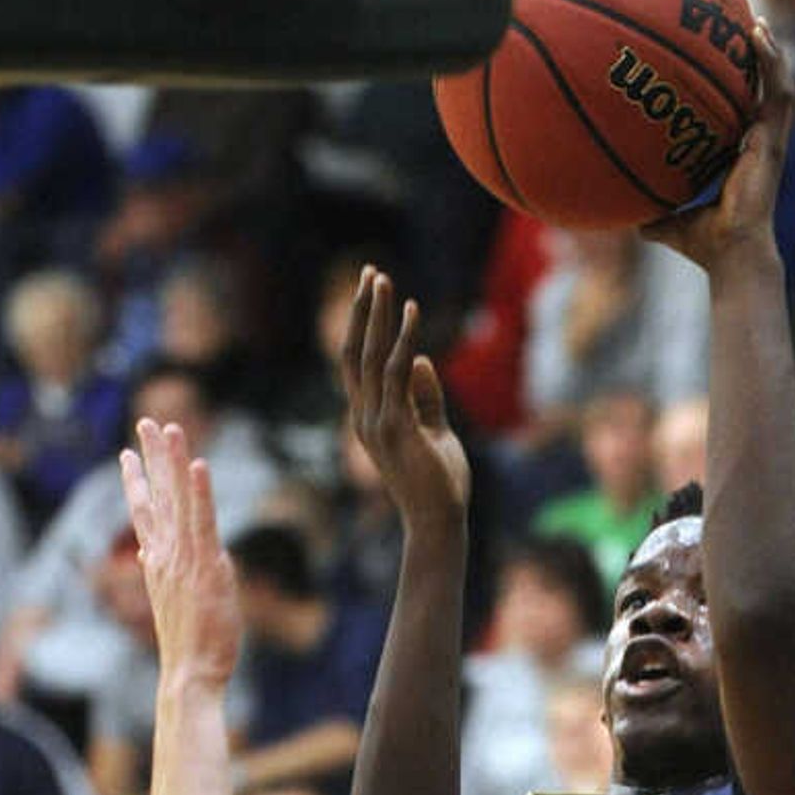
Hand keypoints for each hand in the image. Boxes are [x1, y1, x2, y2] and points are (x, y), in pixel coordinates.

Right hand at [118, 418, 239, 690]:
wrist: (189, 674)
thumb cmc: (191, 649)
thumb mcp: (181, 605)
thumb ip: (174, 575)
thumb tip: (164, 557)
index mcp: (158, 564)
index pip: (146, 515)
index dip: (138, 483)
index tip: (128, 455)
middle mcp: (164, 556)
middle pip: (156, 497)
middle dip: (151, 458)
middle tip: (145, 422)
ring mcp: (182, 559)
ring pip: (175, 500)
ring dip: (170, 461)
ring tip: (166, 427)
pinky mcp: (204, 566)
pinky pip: (202, 522)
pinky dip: (199, 493)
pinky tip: (196, 465)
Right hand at [340, 268, 471, 536]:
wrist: (440, 522)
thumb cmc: (440, 483)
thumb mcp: (433, 431)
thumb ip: (425, 398)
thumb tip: (421, 361)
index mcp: (368, 418)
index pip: (356, 363)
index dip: (362, 326)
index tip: (373, 292)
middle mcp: (364, 417)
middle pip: (354, 352)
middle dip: (363, 310)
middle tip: (373, 272)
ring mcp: (377, 422)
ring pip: (370, 356)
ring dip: (378, 316)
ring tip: (385, 281)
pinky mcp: (397, 427)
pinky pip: (396, 372)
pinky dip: (404, 339)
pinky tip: (413, 313)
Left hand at [643, 21, 783, 269]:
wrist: (732, 254)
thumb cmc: (706, 245)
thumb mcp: (670, 223)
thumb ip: (653, 216)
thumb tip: (626, 220)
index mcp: (739, 160)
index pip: (741, 117)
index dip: (737, 92)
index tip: (723, 65)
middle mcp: (757, 146)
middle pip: (762, 94)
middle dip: (757, 62)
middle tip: (741, 28)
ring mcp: (769, 142)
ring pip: (778, 87)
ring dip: (771, 54)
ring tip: (756, 22)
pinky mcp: (774, 141)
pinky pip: (778, 92)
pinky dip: (771, 62)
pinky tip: (759, 34)